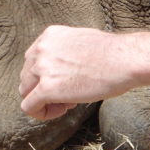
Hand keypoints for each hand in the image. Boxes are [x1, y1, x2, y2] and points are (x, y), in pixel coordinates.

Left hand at [19, 25, 133, 119]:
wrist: (124, 59)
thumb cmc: (111, 54)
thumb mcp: (79, 41)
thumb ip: (62, 52)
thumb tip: (59, 70)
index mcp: (48, 36)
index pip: (32, 61)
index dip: (46, 76)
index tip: (66, 81)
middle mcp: (41, 49)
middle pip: (27, 77)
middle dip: (44, 89)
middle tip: (68, 94)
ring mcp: (42, 68)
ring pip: (25, 92)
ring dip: (44, 101)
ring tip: (68, 102)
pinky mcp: (47, 88)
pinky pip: (29, 107)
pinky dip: (42, 113)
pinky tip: (63, 109)